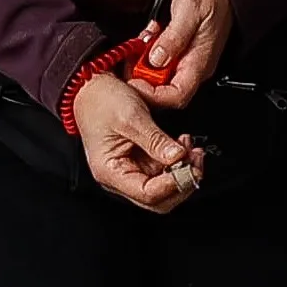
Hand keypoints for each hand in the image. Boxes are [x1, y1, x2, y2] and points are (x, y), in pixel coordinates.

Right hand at [76, 72, 205, 212]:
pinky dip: (178, 161)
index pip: (147, 193)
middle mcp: (120, 176)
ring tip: (191, 148)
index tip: (190, 168)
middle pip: (158, 199)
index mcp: (111, 171)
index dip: (173, 184)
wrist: (91, 87)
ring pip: (164, 186)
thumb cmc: (101, 101)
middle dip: (182, 182)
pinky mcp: (140, 160)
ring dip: (183, 170)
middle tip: (196, 162)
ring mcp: (131, 169)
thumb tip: (178, 157)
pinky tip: (183, 146)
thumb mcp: (131, 117)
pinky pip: (163, 170)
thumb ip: (155, 140)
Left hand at [135, 0, 235, 107]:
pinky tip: (149, 35)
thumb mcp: (189, 10)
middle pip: (162, 89)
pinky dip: (147, 50)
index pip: (176, 96)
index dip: (151, 95)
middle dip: (142, 74)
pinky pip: (158, 61)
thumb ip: (173, 37)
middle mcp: (193, 67)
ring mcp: (185, 60)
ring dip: (142, 60)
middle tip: (134, 53)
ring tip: (144, 38)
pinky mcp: (177, 52)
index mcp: (199, 63)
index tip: (133, 80)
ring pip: (156, 75)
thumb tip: (156, 59)